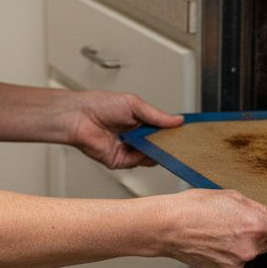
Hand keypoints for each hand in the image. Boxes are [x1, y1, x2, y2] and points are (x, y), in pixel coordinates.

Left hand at [65, 90, 182, 169]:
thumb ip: (157, 115)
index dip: (173, 132)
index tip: (187, 132)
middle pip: (159, 146)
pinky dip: (146, 158)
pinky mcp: (120, 161)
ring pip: (151, 156)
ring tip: (164, 144)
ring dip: (158, 151)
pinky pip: (138, 163)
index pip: (162, 130)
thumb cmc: (100, 104)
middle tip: (181, 142)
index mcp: (140, 122)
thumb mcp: (134, 104)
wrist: (79, 116)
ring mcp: (128, 150)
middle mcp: (135, 138)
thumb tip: (178, 120)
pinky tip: (148, 149)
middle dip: (169, 144)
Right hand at [156, 189, 266, 267]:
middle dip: (262, 232)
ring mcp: (237, 262)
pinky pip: (237, 260)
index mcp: (256, 226)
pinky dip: (231, 252)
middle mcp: (249, 248)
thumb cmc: (193, 208)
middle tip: (240, 220)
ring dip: (245, 242)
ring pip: (253, 252)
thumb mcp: (232, 197)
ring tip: (222, 229)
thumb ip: (262, 208)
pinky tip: (216, 240)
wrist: (167, 227)